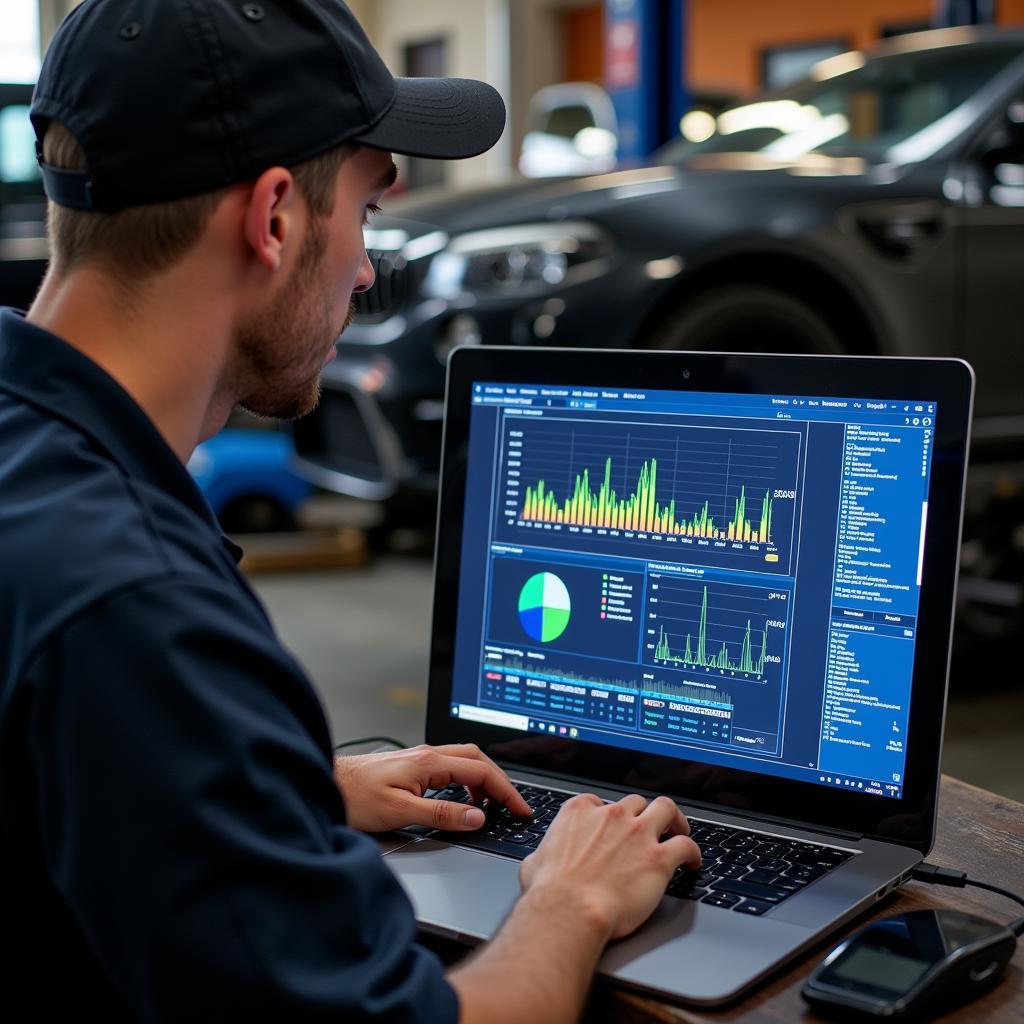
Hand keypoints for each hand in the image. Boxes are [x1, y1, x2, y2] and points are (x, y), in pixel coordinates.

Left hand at [333, 742, 532, 832]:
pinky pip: (449, 767)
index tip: (520, 809)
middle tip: (513, 806)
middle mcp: (426, 754)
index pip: (481, 772)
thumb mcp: (401, 812)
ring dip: (482, 780)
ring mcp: (418, 758)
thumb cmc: (354, 797)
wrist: (325, 785)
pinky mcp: (410, 766)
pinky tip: (460, 799)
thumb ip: (442, 815)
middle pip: (477, 759)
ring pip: (463, 761)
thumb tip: (477, 817)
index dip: (506, 791)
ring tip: (491, 805)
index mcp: (429, 762)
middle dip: (500, 781)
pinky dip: (465, 781)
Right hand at [519, 794, 700, 940]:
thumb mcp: (535, 862)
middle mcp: (611, 816)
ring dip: (674, 819)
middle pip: (636, 802)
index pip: (600, 803)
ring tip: (678, 830)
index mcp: (580, 812)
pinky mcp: (659, 857)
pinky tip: (693, 862)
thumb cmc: (549, 891)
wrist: (569, 910)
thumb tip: (541, 862)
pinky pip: (686, 845)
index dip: (609, 816)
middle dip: (643, 813)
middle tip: (649, 827)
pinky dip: (692, 851)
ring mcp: (637, 833)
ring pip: (666, 808)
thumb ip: (545, 853)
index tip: (613, 828)